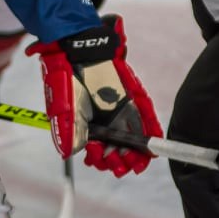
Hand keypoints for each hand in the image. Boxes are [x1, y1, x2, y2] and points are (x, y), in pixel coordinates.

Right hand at [28, 16, 162, 176]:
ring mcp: (121, 112)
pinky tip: (154, 145)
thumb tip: (68, 152)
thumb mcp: (65, 108)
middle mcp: (106, 122)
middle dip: (117, 160)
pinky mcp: (133, 100)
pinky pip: (146, 118)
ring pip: (132, 139)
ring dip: (135, 154)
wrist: (80, 51)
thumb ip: (68, 131)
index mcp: (89, 127)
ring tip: (136, 164)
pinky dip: (151, 132)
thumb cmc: (68, 79)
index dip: (99, 159)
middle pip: (116, 148)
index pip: (97, 151)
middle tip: (119, 166)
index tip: (99, 160)